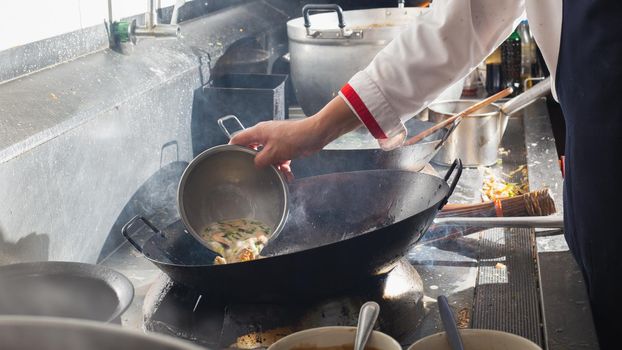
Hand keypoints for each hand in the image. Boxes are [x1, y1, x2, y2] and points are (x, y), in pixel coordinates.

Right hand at [229, 96, 361, 172]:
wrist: (315, 135)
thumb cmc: (293, 139)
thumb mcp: (272, 153)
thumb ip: (260, 161)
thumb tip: (256, 165)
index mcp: (258, 132)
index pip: (238, 139)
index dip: (232, 148)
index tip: (230, 159)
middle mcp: (265, 135)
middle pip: (254, 150)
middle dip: (258, 163)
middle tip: (257, 172)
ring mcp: (276, 140)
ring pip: (268, 157)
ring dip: (274, 167)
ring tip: (280, 174)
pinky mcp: (286, 146)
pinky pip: (280, 158)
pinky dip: (283, 166)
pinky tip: (288, 175)